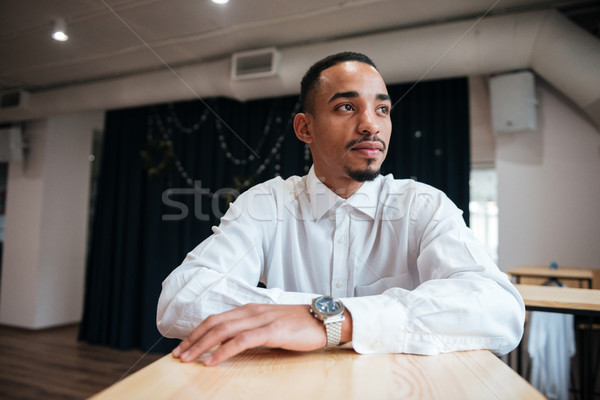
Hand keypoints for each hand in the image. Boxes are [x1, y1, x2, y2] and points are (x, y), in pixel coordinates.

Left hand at [172, 304, 327, 365]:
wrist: (323, 320)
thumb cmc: (298, 324)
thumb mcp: (269, 323)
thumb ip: (251, 329)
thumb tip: (232, 343)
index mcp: (249, 309)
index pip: (216, 318)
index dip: (197, 332)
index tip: (183, 346)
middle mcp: (251, 311)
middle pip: (214, 323)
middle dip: (193, 339)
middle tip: (178, 354)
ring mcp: (261, 320)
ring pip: (223, 331)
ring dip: (202, 345)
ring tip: (189, 359)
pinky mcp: (271, 331)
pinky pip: (241, 341)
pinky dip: (223, 351)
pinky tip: (212, 361)